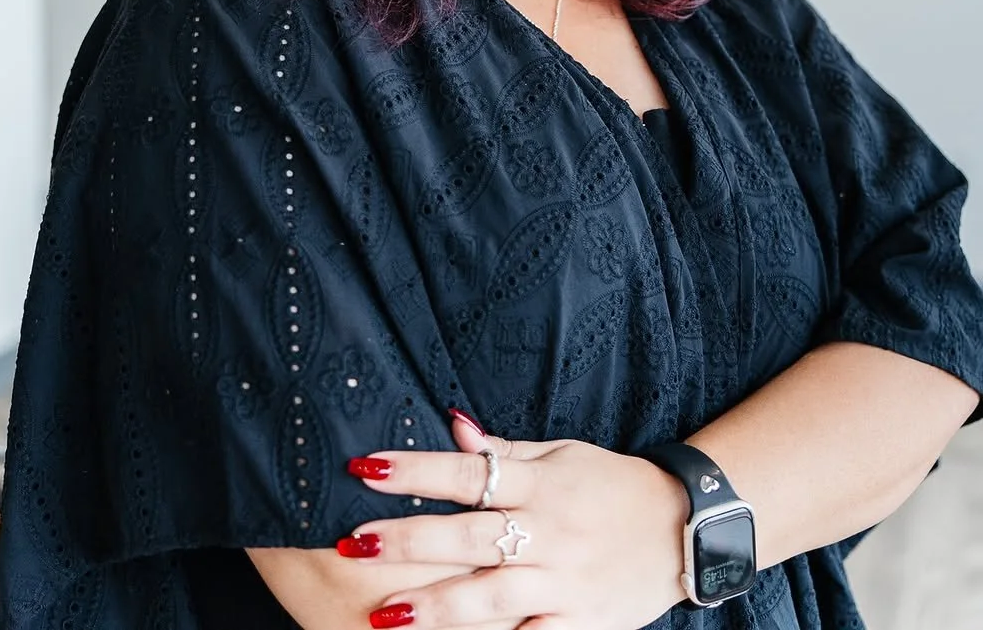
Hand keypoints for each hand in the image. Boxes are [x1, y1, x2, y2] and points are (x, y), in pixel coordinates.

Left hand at [339, 413, 687, 629]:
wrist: (685, 528)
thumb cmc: (612, 484)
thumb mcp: (562, 454)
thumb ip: (505, 450)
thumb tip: (452, 426)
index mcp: (540, 484)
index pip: (466, 473)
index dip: (415, 471)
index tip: (365, 467)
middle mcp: (547, 532)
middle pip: (468, 537)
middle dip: (408, 540)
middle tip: (352, 541)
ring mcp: (562, 582)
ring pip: (491, 597)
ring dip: (435, 606)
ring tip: (383, 614)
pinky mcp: (579, 623)